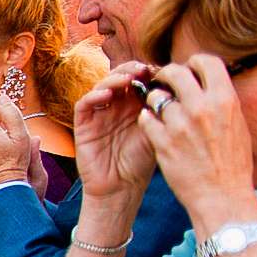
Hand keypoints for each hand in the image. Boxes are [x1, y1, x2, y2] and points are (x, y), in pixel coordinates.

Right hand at [72, 63, 160, 202]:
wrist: (121, 187)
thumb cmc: (142, 163)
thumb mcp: (158, 131)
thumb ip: (161, 110)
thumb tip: (173, 84)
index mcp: (136, 106)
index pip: (139, 79)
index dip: (147, 71)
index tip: (160, 70)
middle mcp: (117, 107)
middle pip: (120, 77)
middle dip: (131, 69)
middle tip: (142, 69)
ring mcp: (99, 114)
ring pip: (102, 86)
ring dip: (113, 78)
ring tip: (127, 79)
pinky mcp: (83, 125)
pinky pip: (84, 104)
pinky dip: (94, 95)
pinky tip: (107, 95)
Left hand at [135, 54, 256, 230]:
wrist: (221, 194)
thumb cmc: (232, 161)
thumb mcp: (234, 123)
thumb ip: (219, 101)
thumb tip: (208, 85)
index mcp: (225, 99)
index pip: (205, 61)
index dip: (193, 62)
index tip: (188, 69)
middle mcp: (201, 107)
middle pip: (175, 72)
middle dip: (166, 74)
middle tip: (163, 82)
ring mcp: (179, 124)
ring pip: (155, 97)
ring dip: (154, 100)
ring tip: (159, 109)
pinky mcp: (161, 142)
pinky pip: (146, 119)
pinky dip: (147, 119)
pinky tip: (151, 124)